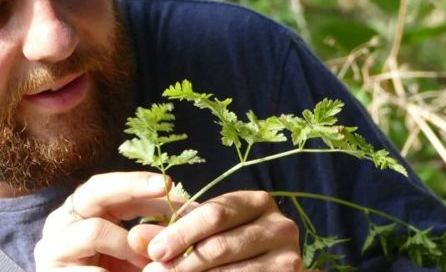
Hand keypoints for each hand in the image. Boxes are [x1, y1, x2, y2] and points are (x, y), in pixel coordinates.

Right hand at [34, 172, 175, 271]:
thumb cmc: (116, 270)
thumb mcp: (136, 244)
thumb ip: (155, 226)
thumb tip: (192, 209)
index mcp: (83, 211)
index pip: (108, 185)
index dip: (138, 181)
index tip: (168, 183)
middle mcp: (63, 221)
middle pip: (94, 191)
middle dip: (132, 186)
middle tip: (163, 187)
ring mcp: (52, 247)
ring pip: (94, 230)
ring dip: (128, 244)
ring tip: (150, 261)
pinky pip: (90, 270)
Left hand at [130, 191, 301, 271]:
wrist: (266, 263)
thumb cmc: (231, 242)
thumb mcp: (207, 230)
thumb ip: (176, 232)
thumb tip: (136, 237)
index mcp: (258, 202)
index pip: (215, 214)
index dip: (181, 233)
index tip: (152, 250)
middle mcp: (280, 226)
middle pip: (221, 245)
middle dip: (182, 261)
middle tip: (152, 271)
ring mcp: (288, 258)